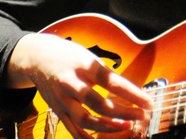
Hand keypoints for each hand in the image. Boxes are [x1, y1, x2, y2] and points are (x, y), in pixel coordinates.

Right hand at [8, 33, 152, 137]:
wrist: (38, 58)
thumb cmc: (70, 56)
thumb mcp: (90, 57)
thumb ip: (107, 74)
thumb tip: (132, 92)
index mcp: (84, 66)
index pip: (112, 82)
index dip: (132, 94)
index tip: (147, 102)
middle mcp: (71, 83)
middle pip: (99, 103)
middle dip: (122, 112)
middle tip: (140, 116)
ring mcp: (62, 99)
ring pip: (85, 119)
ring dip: (108, 127)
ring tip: (126, 126)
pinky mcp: (57, 110)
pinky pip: (72, 129)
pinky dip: (86, 137)